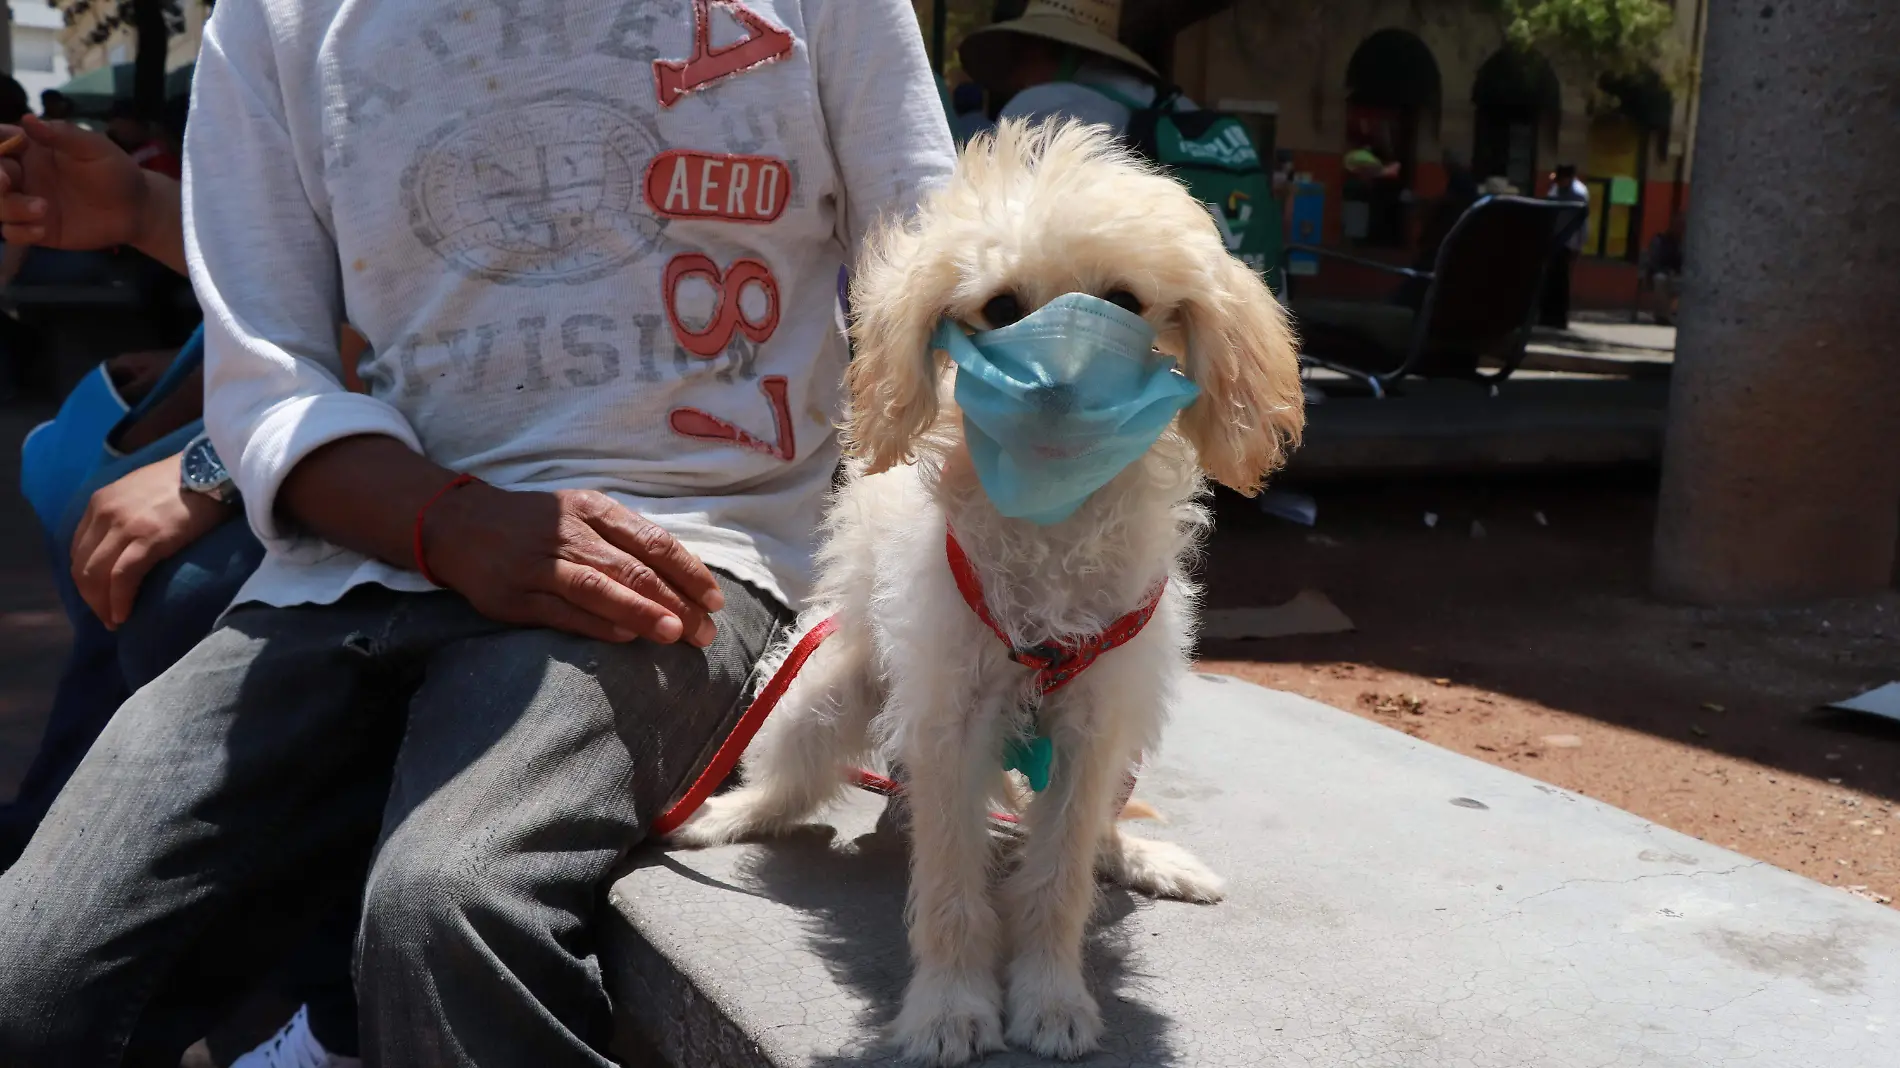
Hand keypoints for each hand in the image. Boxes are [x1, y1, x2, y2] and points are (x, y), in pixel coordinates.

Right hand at [0, 115, 153, 252]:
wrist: (137, 209)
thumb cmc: (115, 171)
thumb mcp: (95, 148)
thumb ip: (63, 134)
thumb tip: (27, 118)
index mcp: (30, 149)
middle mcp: (22, 175)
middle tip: (6, 182)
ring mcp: (27, 203)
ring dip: (9, 207)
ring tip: (44, 208)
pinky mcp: (38, 229)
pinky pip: (13, 233)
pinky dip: (20, 232)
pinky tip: (43, 230)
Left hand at [70, 453, 234, 628]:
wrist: (213, 468)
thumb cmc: (185, 482)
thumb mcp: (140, 490)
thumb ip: (123, 513)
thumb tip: (122, 546)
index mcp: (100, 502)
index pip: (78, 550)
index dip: (85, 580)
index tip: (99, 597)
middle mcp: (105, 513)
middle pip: (83, 566)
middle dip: (91, 598)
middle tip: (107, 617)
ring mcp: (125, 525)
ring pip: (97, 576)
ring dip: (103, 605)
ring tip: (116, 620)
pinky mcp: (149, 538)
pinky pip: (122, 578)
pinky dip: (119, 601)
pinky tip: (125, 615)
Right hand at [421, 483, 725, 646]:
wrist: (459, 524)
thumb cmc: (538, 524)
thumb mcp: (583, 514)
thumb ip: (627, 540)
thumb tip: (682, 579)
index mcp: (593, 510)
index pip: (653, 540)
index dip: (688, 571)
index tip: (715, 599)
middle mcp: (569, 533)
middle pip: (632, 568)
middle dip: (675, 601)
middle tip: (705, 631)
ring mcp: (539, 565)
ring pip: (598, 588)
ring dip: (641, 611)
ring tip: (675, 633)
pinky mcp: (514, 596)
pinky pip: (562, 612)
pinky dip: (597, 625)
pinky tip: (626, 637)